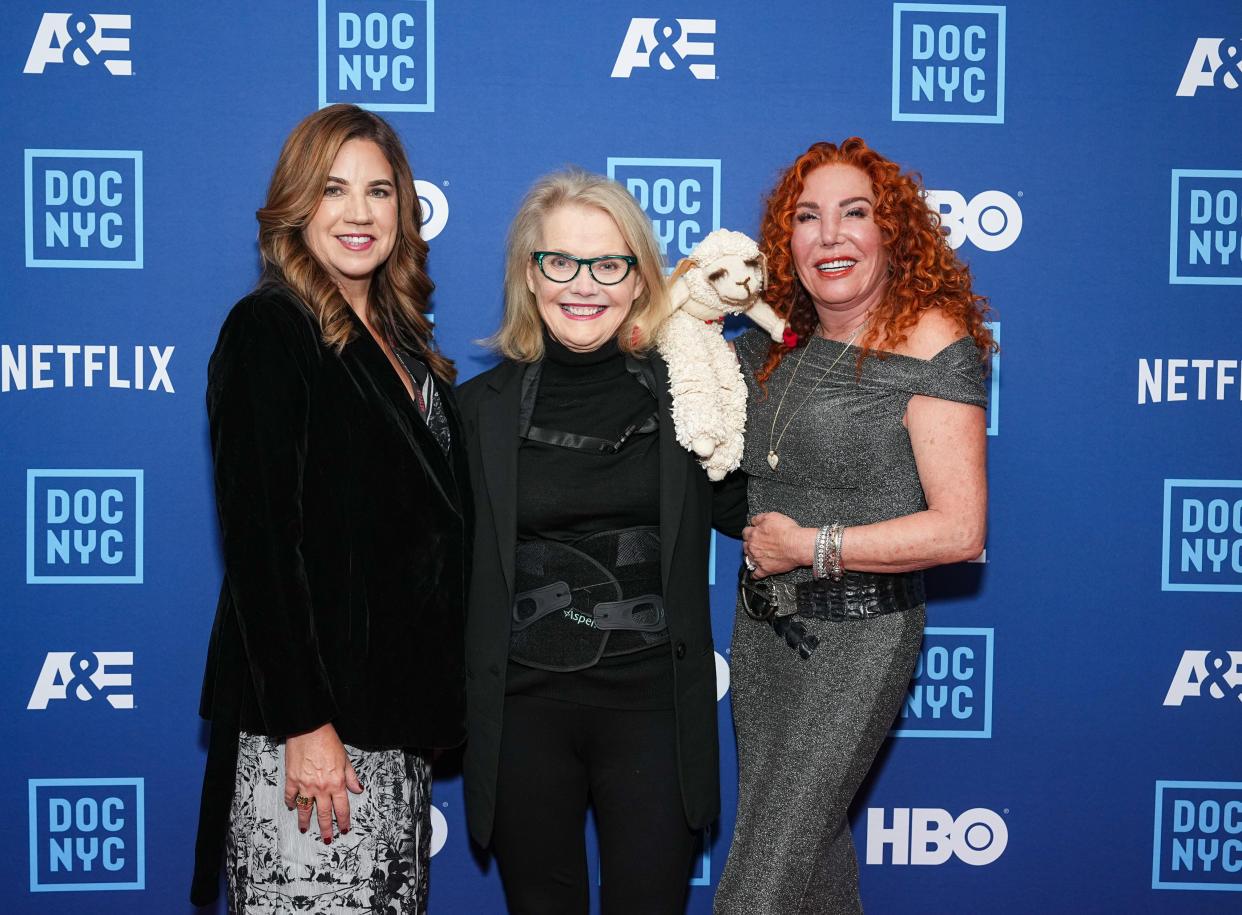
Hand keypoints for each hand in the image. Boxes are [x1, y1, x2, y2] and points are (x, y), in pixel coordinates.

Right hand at [283, 722, 363, 840]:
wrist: (309, 729)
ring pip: (305, 809)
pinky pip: (290, 796)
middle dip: (326, 829)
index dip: (343, 821)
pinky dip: (290, 803)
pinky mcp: (292, 780)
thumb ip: (351, 777)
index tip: (343, 829)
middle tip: (327, 839)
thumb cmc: (328, 741)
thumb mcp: (345, 759)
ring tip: (305, 829)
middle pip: (324, 814)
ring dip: (305, 821)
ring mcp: (305, 785)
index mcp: (336, 783)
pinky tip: (291, 807)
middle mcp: (321, 788)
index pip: (341, 808)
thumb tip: (358, 789)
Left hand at [742, 512, 813, 577]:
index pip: (745, 532)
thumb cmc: (788, 532)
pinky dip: (755, 574)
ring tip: (755, 556)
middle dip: (750, 544)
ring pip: (748, 559)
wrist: (798, 545)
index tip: (753, 533)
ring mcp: (758, 559)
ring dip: (750, 557)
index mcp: (754, 534)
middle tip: (756, 544)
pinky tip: (755, 574)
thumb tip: (753, 520)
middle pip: (745, 546)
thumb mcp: (772, 516)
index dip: (750, 532)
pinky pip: (756, 574)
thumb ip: (759, 518)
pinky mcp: (765, 569)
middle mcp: (753, 547)